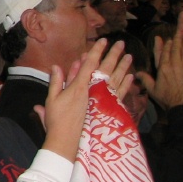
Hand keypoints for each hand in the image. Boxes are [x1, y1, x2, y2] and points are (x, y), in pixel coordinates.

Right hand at [37, 38, 128, 159]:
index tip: (103, 41)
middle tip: (120, 43)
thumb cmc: (57, 121)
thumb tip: (56, 66)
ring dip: (123, 66)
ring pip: (115, 79)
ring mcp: (101, 99)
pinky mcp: (106, 108)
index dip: (96, 51)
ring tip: (129, 56)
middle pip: (106, 68)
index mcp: (78, 87)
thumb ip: (56, 82)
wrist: (67, 141)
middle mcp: (93, 91)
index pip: (90, 64)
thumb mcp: (51, 100)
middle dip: (113, 54)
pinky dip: (125, 83)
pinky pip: (119, 93)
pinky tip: (130, 76)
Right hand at [139, 11, 182, 108]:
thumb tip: (135, 73)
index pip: (164, 52)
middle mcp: (174, 63)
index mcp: (163, 68)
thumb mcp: (153, 90)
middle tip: (179, 28)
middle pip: (176, 46)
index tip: (167, 38)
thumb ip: (145, 79)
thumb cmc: (168, 99)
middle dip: (178, 36)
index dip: (166, 44)